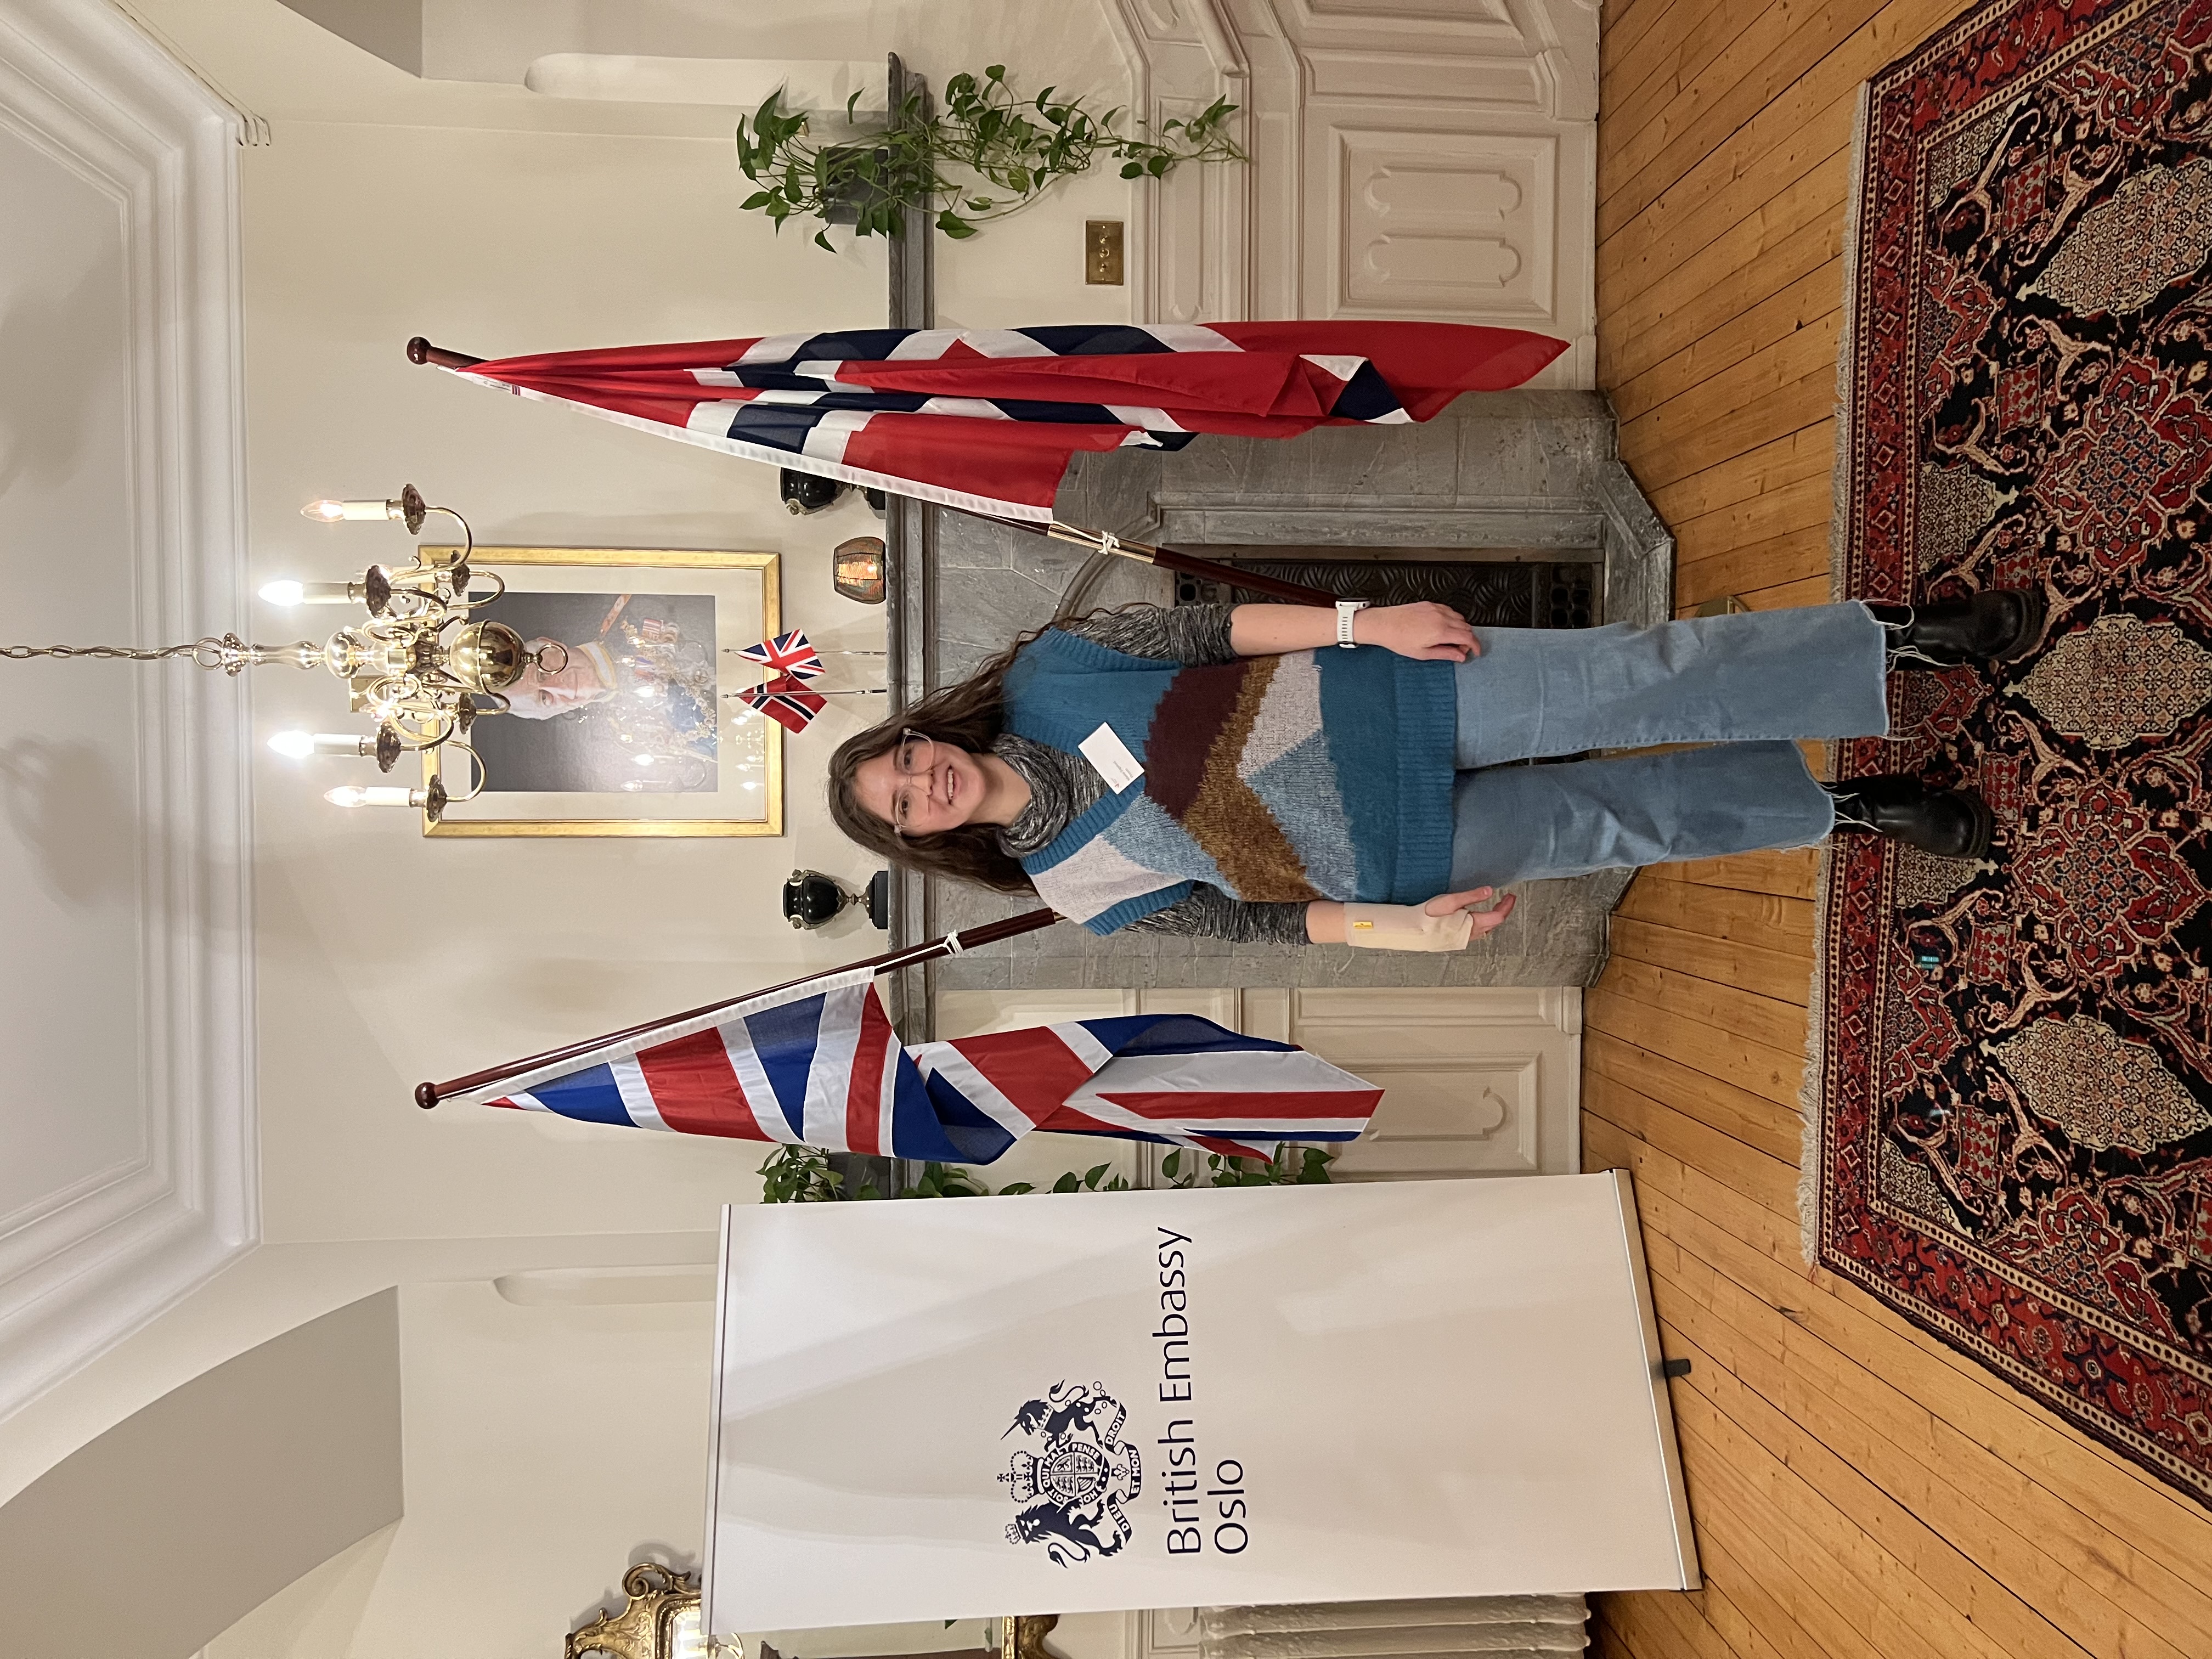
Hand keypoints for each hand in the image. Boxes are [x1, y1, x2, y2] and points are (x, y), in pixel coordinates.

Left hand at [1355, 602, 1479, 661]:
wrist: (1384, 624)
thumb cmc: (1399, 639)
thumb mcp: (1423, 653)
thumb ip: (1445, 654)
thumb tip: (1460, 657)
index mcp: (1441, 631)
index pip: (1468, 637)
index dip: (1475, 646)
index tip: (1475, 652)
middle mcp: (1441, 617)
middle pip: (1467, 627)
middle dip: (1467, 640)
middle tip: (1459, 650)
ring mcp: (1436, 609)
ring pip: (1460, 618)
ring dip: (1461, 629)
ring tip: (1450, 640)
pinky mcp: (1430, 604)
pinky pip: (1449, 611)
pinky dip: (1452, 619)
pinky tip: (1443, 628)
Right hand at [1423, 886, 1516, 937]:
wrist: (1414, 930)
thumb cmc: (1429, 914)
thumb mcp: (1451, 901)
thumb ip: (1472, 896)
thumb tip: (1490, 891)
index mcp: (1473, 924)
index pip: (1498, 917)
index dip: (1507, 906)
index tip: (1511, 895)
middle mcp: (1472, 935)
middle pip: (1494, 923)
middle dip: (1502, 910)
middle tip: (1506, 898)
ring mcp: (1465, 939)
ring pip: (1486, 929)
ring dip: (1493, 917)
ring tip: (1495, 906)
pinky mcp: (1458, 940)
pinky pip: (1477, 933)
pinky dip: (1483, 923)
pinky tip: (1478, 917)